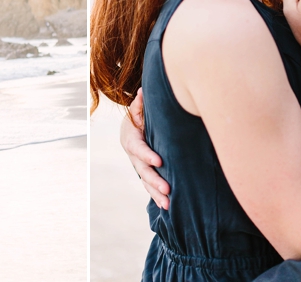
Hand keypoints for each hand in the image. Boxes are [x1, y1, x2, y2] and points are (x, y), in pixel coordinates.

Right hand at [120, 88, 170, 208]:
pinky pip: (149, 187)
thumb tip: (142, 92)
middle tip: (168, 189)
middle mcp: (133, 155)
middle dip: (155, 180)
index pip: (138, 149)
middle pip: (142, 170)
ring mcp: (139, 166)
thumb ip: (139, 104)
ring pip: (146, 182)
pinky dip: (157, 197)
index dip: (147, 155)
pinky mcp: (145, 173)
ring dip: (156, 194)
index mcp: (131, 139)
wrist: (133, 128)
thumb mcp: (138, 110)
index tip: (159, 161)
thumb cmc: (139, 116)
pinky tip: (169, 208)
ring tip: (169, 204)